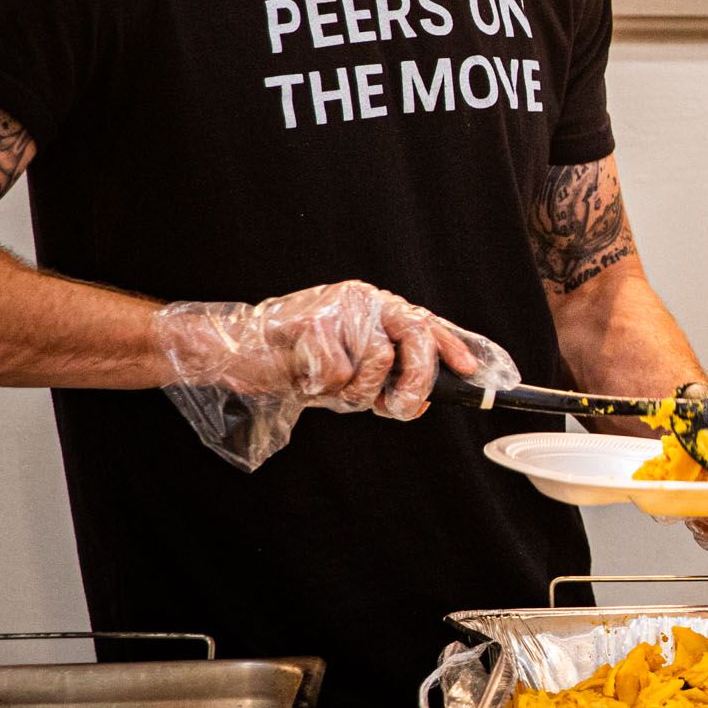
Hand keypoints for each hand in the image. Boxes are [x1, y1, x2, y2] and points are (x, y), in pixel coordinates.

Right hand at [154, 281, 518, 471]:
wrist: (238, 354)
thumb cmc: (297, 364)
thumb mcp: (350, 376)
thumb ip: (385, 382)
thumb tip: (425, 401)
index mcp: (375, 308)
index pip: (425, 323)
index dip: (452, 347)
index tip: (469, 370)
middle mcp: (363, 300)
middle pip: (415, 336)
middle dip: (416, 381)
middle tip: (402, 406)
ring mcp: (339, 306)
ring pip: (378, 361)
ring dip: (356, 392)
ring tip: (329, 386)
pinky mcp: (312, 320)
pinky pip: (339, 373)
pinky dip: (322, 388)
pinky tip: (303, 377)